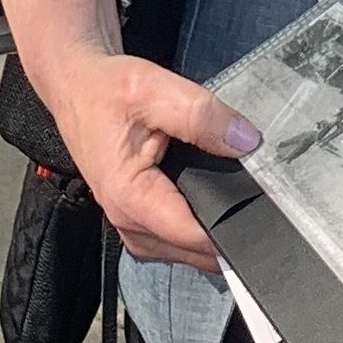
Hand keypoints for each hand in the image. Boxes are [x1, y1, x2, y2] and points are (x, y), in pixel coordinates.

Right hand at [3, 0, 260, 272]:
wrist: (76, 87)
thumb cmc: (105, 90)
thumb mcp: (155, 88)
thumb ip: (203, 116)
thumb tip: (247, 141)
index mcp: (130, 197)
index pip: (195, 237)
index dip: (234, 229)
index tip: (266, 214)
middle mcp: (128, 222)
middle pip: (196, 253)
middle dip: (229, 232)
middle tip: (260, 199)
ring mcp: (131, 228)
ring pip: (188, 254)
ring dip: (214, 235)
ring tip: (236, 198)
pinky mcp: (137, 222)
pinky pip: (177, 243)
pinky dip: (198, 230)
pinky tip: (211, 203)